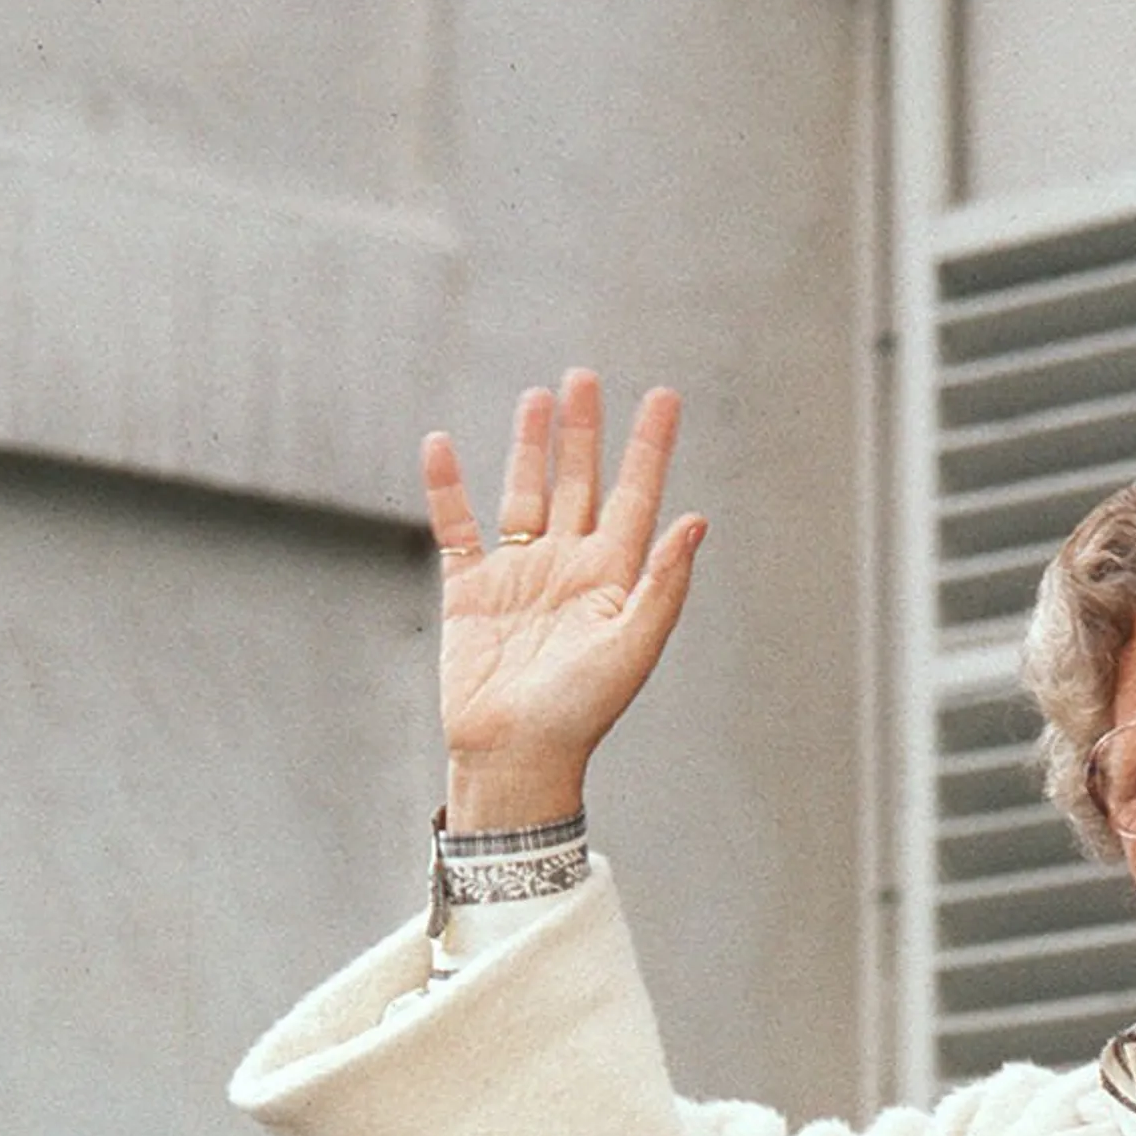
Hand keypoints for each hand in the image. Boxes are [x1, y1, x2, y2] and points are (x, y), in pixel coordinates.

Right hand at [421, 374, 705, 830]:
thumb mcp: (630, 648)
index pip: (636, 499)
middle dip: (584, 433)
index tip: (663, 397)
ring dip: (530, 447)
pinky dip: (447, 488)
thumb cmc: (579, 715)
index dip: (649, 449)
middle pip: (580, 484)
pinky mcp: (469, 592)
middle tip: (586, 377)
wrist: (514, 758)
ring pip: (525, 494)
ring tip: (538, 396)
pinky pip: (457, 528)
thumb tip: (696, 522)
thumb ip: (662, 585)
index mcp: (612, 581)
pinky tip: (440, 446)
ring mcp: (519, 577)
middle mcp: (568, 570)